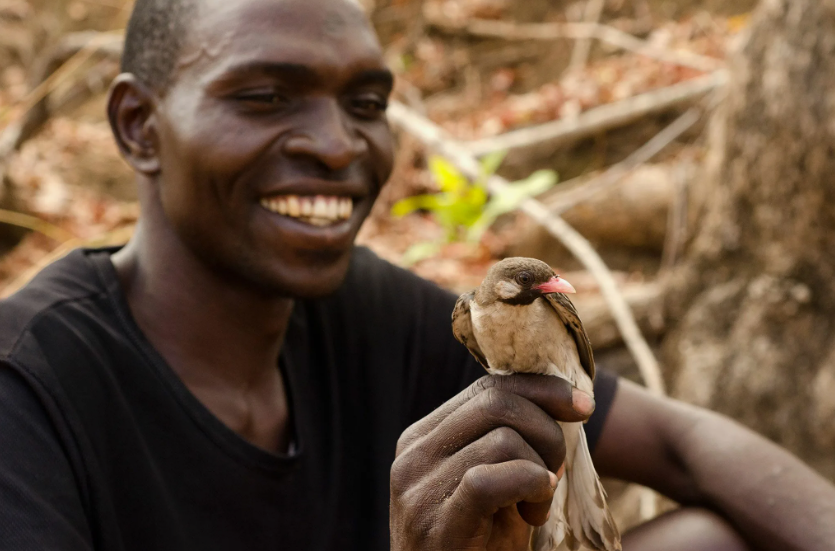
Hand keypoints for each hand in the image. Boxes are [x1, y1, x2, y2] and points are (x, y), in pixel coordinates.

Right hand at [390, 374, 594, 550]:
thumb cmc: (478, 546)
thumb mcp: (492, 485)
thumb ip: (505, 441)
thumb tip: (559, 395)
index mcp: (423, 437)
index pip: (487, 389)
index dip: (542, 390)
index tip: (583, 406)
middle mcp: (413, 454)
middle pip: (497, 404)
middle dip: (547, 433)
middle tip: (556, 475)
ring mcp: (418, 488)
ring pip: (503, 440)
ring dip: (540, 472)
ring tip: (535, 510)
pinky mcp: (435, 523)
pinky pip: (489, 481)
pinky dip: (527, 486)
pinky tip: (535, 512)